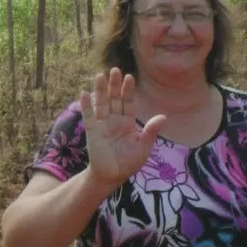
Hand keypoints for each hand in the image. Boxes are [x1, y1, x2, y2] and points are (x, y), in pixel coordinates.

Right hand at [80, 68, 164, 189]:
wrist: (112, 176)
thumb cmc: (129, 163)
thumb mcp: (143, 147)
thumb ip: (151, 131)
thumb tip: (163, 116)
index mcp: (127, 122)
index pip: (128, 102)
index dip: (128, 90)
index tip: (129, 77)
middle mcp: (114, 120)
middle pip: (114, 98)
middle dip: (114, 85)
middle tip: (114, 69)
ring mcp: (102, 125)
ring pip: (101, 104)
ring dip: (99, 90)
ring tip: (99, 75)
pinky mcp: (92, 132)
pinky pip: (88, 116)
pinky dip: (86, 105)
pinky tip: (83, 93)